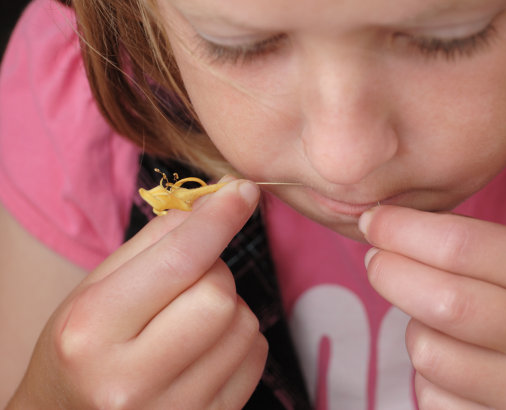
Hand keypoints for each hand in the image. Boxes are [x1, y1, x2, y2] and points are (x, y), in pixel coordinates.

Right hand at [9, 179, 267, 408]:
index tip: (243, 192)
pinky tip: (205, 349)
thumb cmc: (83, 347)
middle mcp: (129, 382)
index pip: (178, 262)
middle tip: (187, 285)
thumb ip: (155, 242)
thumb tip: (219, 204)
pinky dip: (240, 340)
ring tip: (189, 322)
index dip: (218, 220)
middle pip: (220, 296)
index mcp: (92, 332)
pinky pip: (255, 357)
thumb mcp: (96, 288)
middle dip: (214, 275)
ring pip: (244, 326)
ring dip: (229, 309)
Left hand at [360, 205, 505, 409]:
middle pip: (440, 301)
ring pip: (428, 352)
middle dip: (389, 273)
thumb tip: (386, 230)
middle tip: (377, 261)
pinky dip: (429, 376)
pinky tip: (456, 367)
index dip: (401, 229)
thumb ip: (474, 249)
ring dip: (416, 331)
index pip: (461, 245)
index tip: (373, 221)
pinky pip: (432, 396)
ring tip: (438, 324)